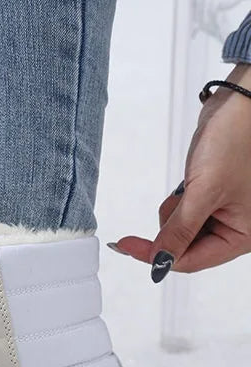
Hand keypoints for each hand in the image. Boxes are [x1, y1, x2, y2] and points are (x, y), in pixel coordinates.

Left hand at [110, 63, 250, 281]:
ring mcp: (225, 212)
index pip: (192, 261)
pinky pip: (185, 212)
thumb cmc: (236, 141)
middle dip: (172, 227)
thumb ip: (179, 231)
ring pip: (182, 230)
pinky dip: (180, 202)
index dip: (157, 256)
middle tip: (178, 201)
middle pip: (186, 248)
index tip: (127, 246)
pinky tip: (191, 181)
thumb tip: (158, 260)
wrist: (241, 104)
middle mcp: (238, 227)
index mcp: (245, 235)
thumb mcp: (204, 192)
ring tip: (192, 185)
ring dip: (175, 213)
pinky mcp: (212, 197)